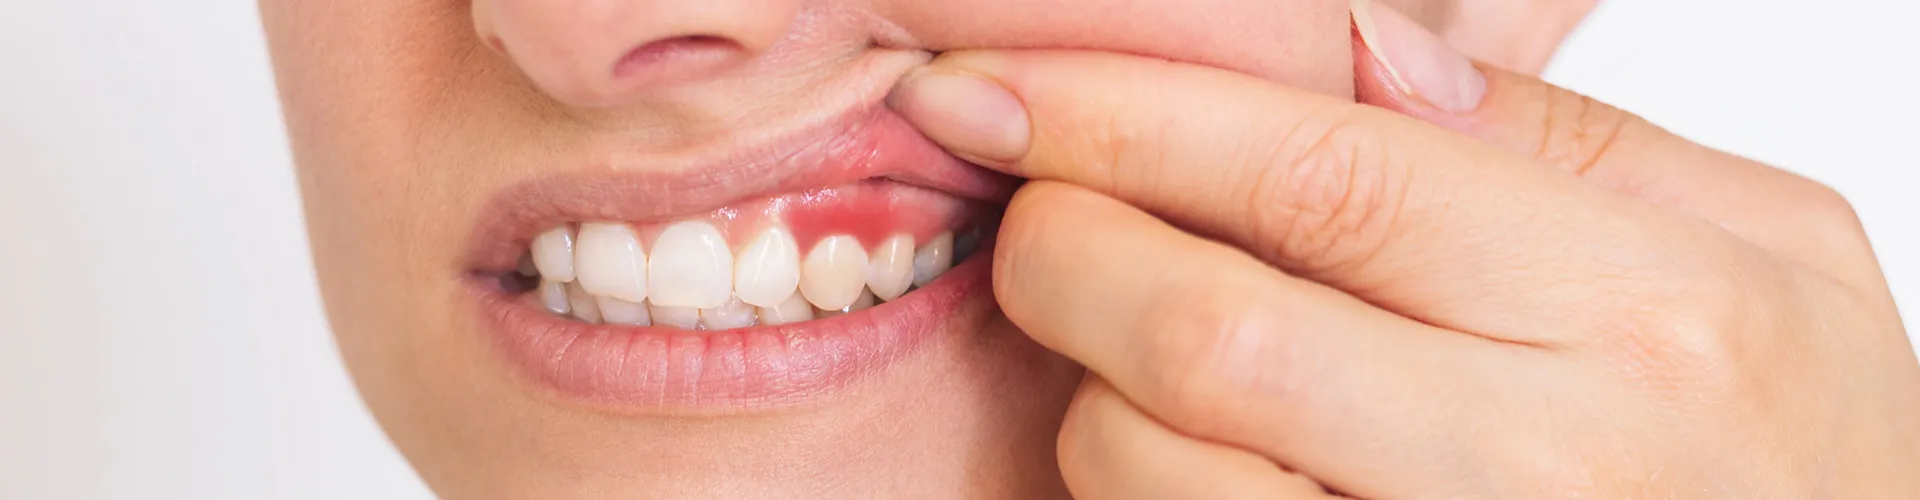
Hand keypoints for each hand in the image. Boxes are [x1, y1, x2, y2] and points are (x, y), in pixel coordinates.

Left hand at [885, 1, 1919, 497]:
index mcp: (1661, 312)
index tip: (998, 89)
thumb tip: (1353, 45)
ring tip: (1141, 355)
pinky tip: (1183, 448)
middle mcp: (1560, 463)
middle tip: (1037, 213)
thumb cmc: (1805, 450)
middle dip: (1068, 251)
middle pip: (1212, 330)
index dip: (1127, 115)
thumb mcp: (1766, 256)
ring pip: (1164, 471)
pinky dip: (1135, 495)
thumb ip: (1560, 141)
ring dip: (1096, 395)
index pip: (1327, 176)